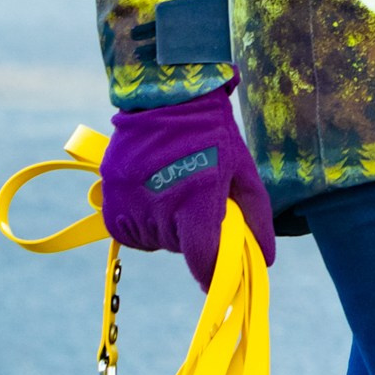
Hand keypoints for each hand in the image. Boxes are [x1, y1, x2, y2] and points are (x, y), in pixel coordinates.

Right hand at [101, 84, 274, 288]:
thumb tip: (265, 259)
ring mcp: (129, 199)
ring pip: (151, 241)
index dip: (211, 272)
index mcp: (196, 198)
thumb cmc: (213, 134)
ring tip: (175, 196)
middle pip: (178, 248)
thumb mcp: (243, 173)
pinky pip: (126, 231)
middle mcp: (159, 204)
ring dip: (165, 231)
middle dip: (192, 237)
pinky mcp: (109, 193)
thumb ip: (256, 218)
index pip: (201, 257)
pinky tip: (153, 200)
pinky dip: (141, 225)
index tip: (217, 279)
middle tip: (198, 206)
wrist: (168, 96)